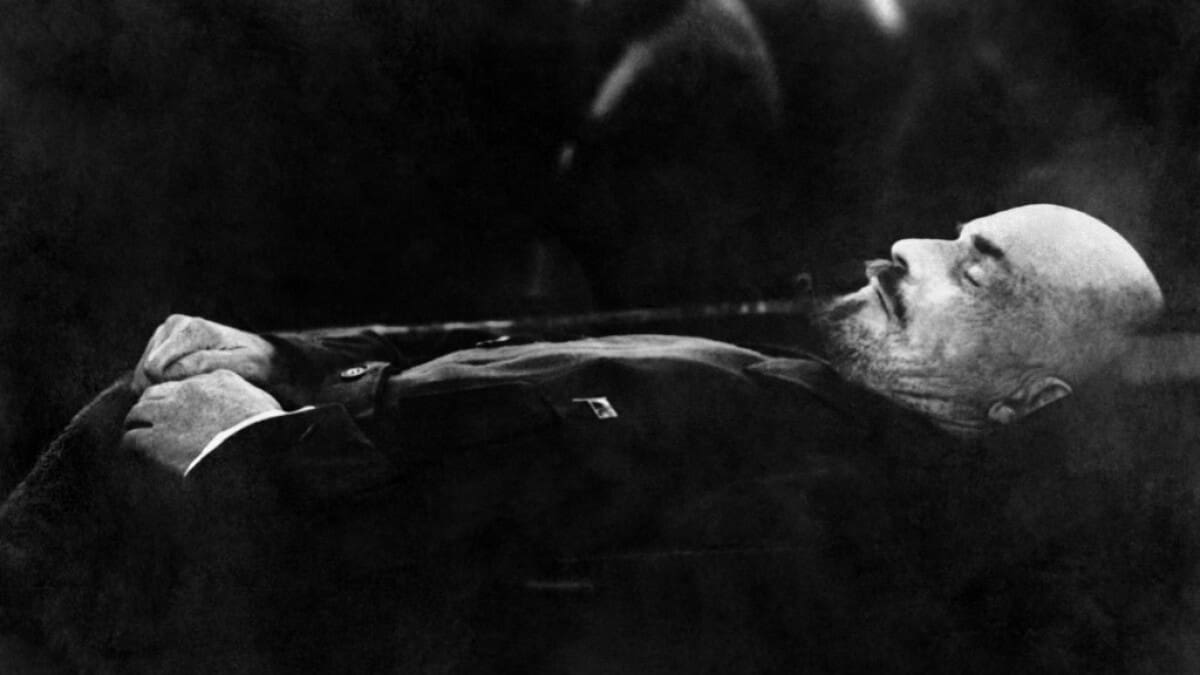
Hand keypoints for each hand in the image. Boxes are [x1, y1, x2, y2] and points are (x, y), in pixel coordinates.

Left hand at [123, 370, 281, 475]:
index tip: (177, 409)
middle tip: (154, 423)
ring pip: (137, 412)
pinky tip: (140, 456)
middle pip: (154, 393)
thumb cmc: (265, 428)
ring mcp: (167, 414)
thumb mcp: (260, 400)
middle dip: (151, 407)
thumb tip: (242, 401)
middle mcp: (186, 392)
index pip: (182, 380)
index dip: (175, 396)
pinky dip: (133, 446)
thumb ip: (243, 394)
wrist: (256, 450)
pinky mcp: (154, 440)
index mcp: (212, 379)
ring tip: (143, 439)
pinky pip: (132, 439)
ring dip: (139, 424)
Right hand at [133, 315, 277, 392]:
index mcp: (193, 329)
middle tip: (198, 390)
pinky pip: (144, 374)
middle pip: (146, 372)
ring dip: (165, 386)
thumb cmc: (255, 364)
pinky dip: (161, 384)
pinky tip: (184, 383)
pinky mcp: (161, 342)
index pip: (156, 369)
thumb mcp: (242, 367)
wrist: (261, 355)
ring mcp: (165, 331)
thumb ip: (206, 365)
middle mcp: (175, 324)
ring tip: (194, 385)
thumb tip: (170, 369)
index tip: (200, 391)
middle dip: (167, 387)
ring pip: (142, 374)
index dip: (173, 388)